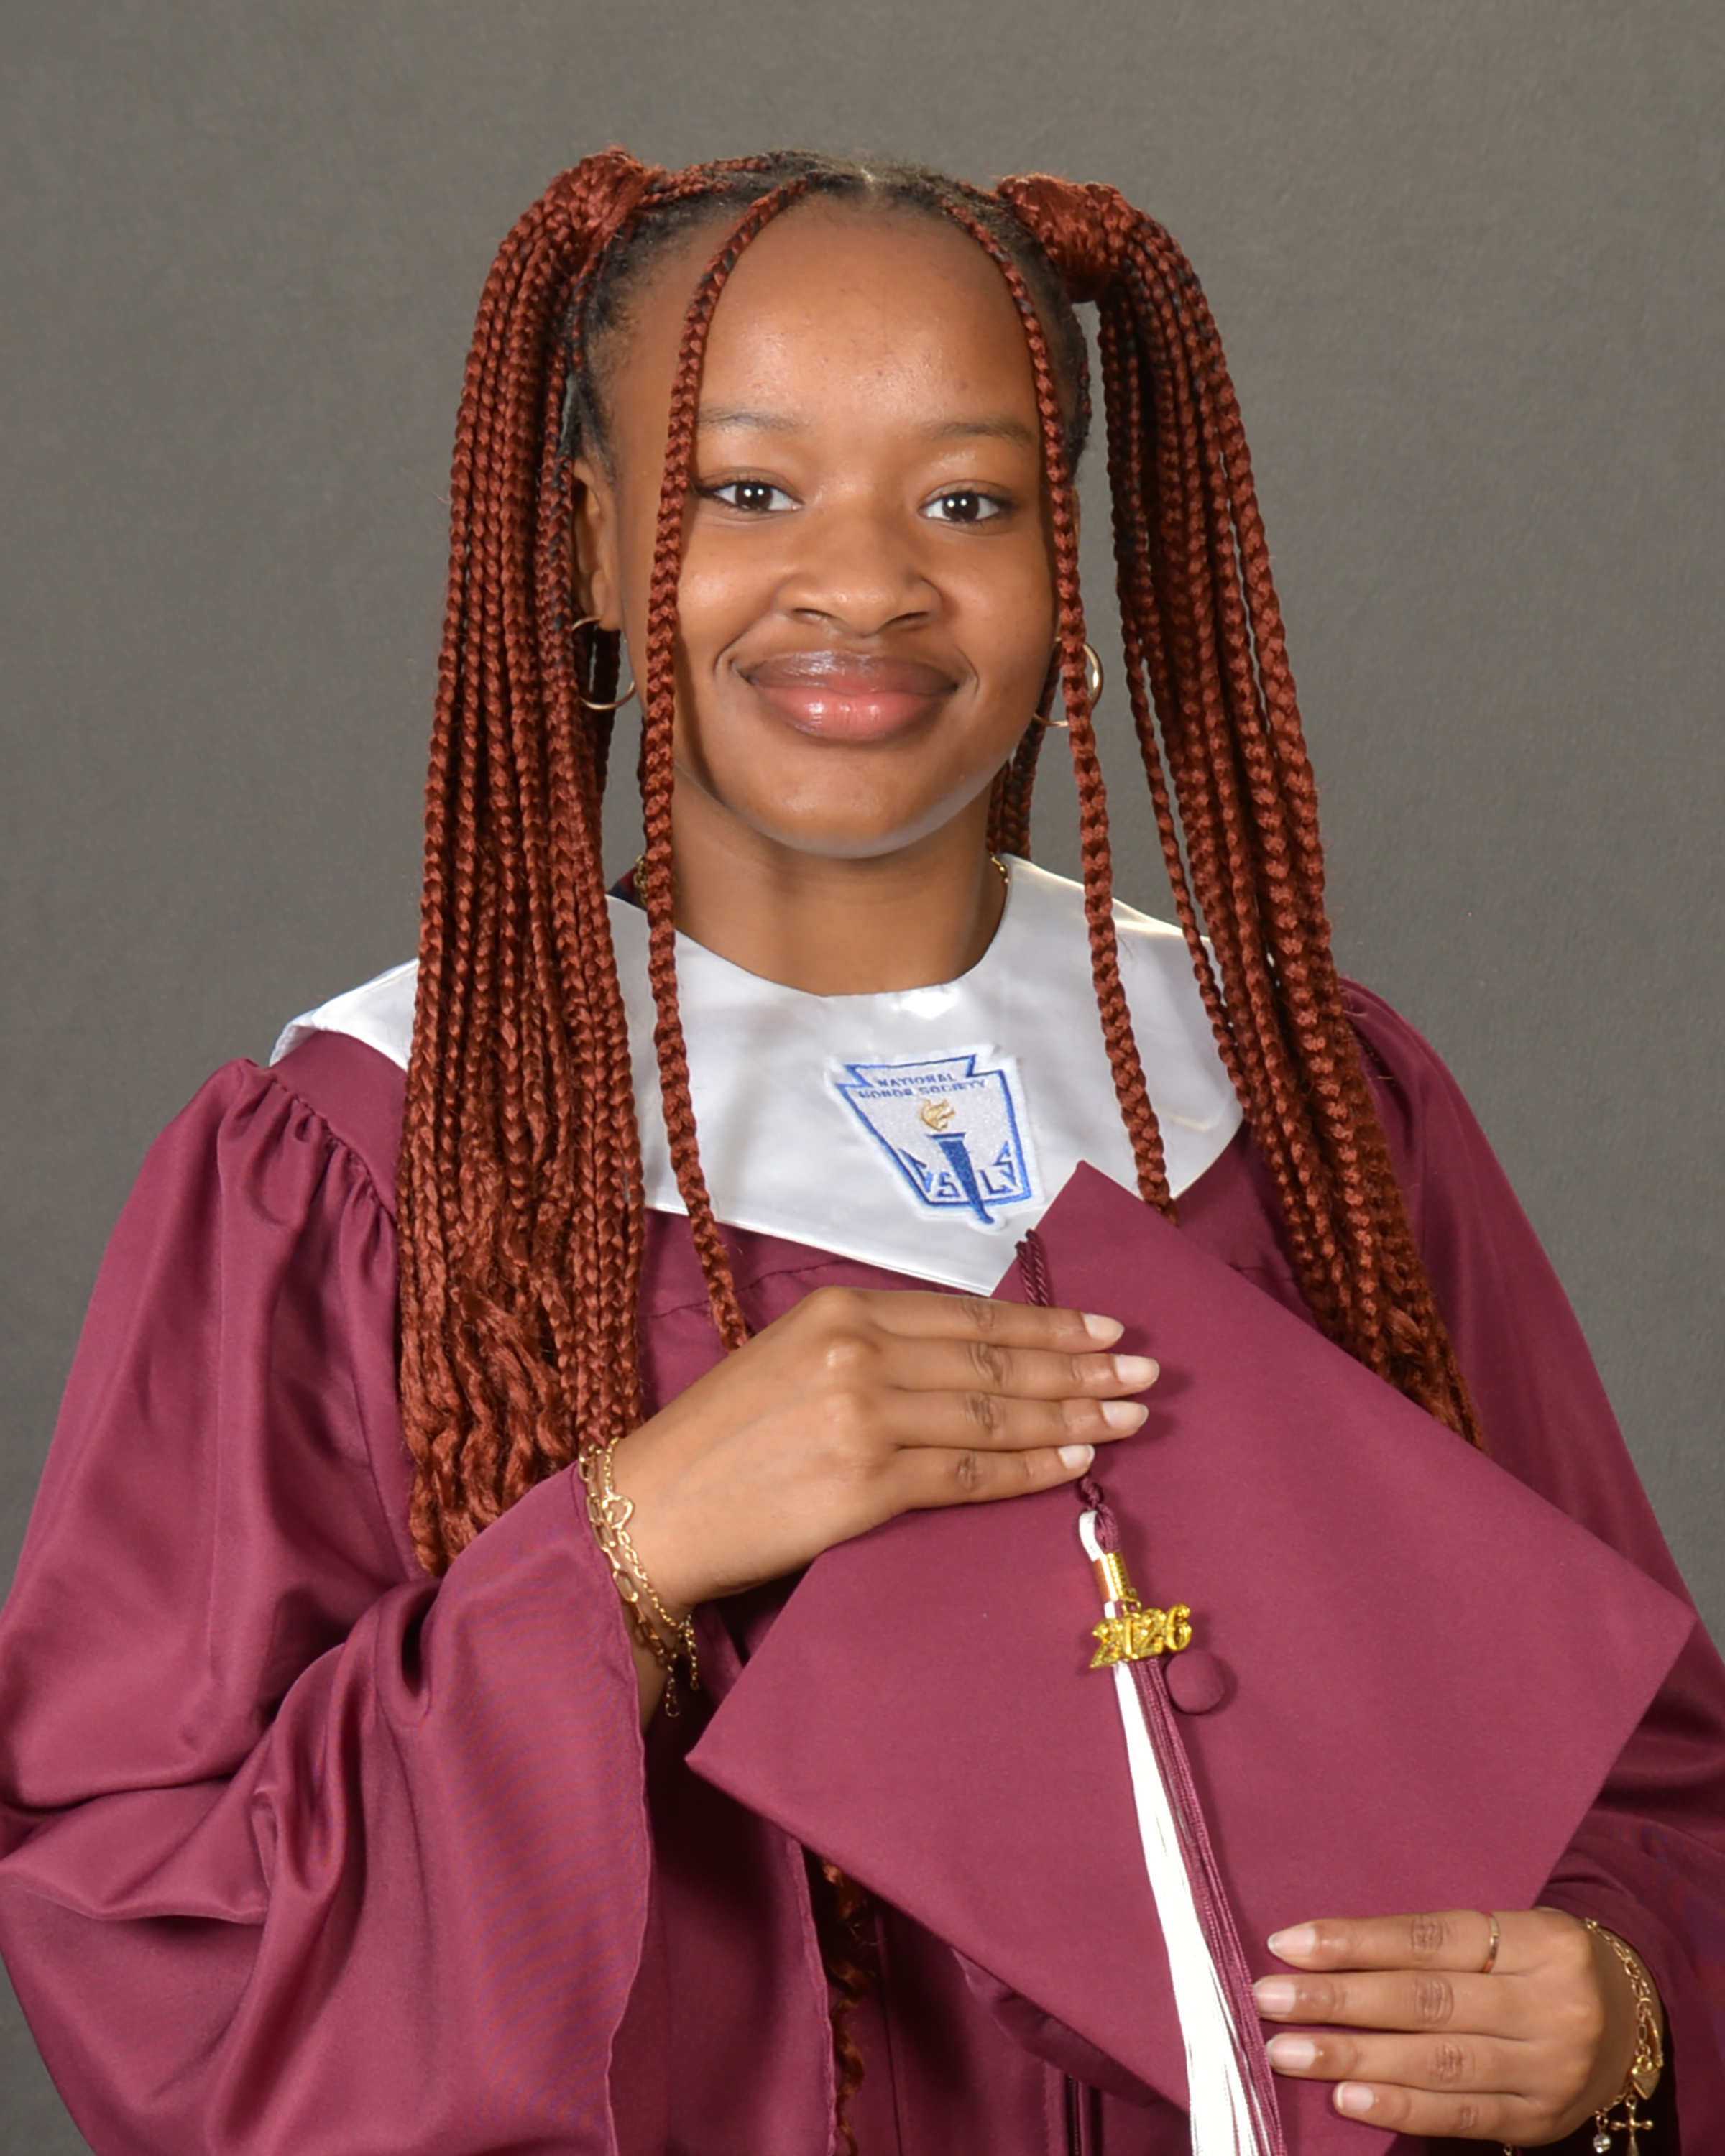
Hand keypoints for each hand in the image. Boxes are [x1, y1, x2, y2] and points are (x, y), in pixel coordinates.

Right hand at [614, 1285, 1152, 1614]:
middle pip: (993, 1360)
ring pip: (992, 1415)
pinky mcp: (863, 1487)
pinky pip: (967, 1477)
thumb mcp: (791, 1356)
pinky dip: (1029, 1470)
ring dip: (1073, 1416)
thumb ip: (872, 1346)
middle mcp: (856, 1351)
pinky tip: (1076, 1462)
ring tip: (1129, 1417)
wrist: (651, 1509)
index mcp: (839, 1308)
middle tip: (1145, 1373)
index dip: (1044, 1324)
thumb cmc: (720, 1436)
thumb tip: (970, 1356)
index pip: (967, 1316)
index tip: (1103, 1329)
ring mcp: (863, 1418)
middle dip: (1080, 1368)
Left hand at [1252, 1906, 1645, 2143]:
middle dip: (1339, 2001)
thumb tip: (1321, 1955)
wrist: (1627, 2022)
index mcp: (1540, 1940)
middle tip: (1269, 1999)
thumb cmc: (1537, 1966)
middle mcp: (1550, 2004)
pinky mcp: (1539, 2118)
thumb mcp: (1503, 1935)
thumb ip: (1429, 1946)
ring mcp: (1549, 2068)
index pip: (1429, 1939)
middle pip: (1427, 2001)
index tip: (1286, 1945)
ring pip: (1437, 2061)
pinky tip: (1348, 2100)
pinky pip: (1460, 2115)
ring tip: (1289, 2052)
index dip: (1355, 1942)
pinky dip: (1400, 2107)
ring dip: (1354, 2058)